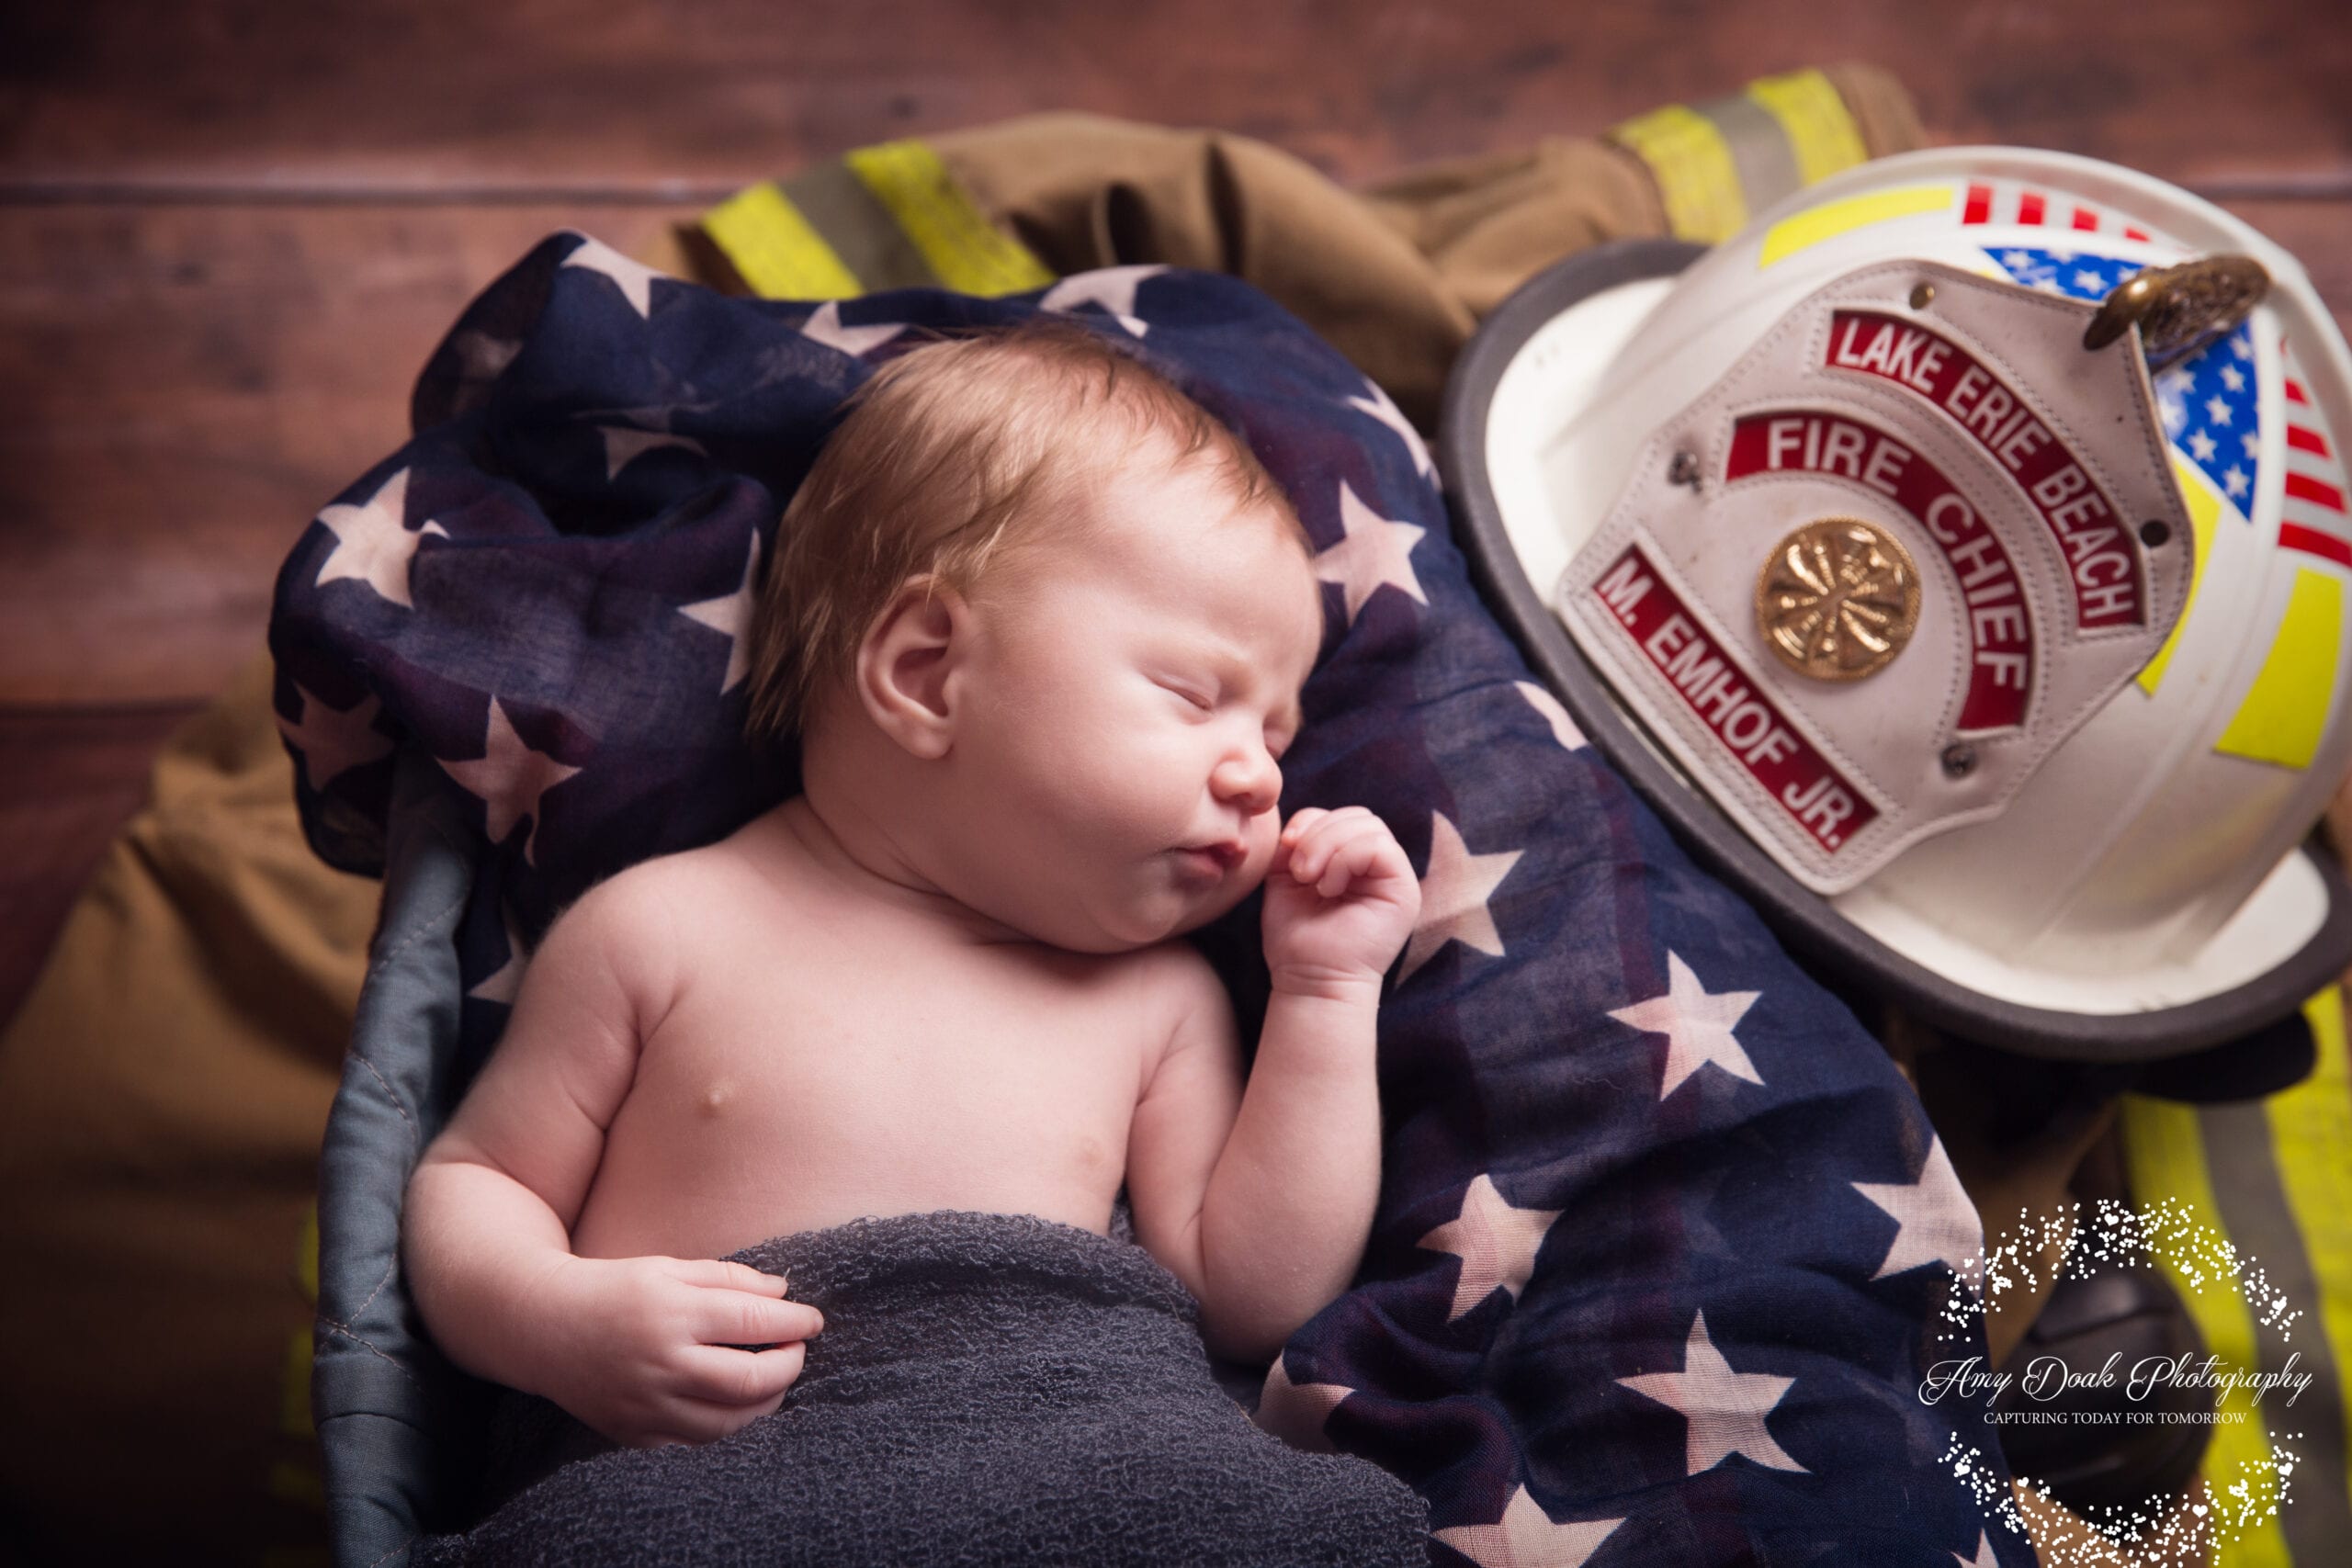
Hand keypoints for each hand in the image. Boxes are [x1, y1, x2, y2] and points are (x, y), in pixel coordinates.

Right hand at [527, 1254, 823, 1447]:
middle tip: (797, 1351)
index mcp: (673, 1312)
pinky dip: (726, 1423)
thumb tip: (784, 1294)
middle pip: (751, 1379)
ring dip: (765, 1401)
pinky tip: (735, 1401)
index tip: (814, 1321)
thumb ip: (730, 1279)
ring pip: (729, 1421)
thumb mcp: (669, 1267)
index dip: (795, 1323)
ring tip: (773, 1379)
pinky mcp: (634, 1433)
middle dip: (788, 1365)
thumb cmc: (613, 1288)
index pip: (756, 1322)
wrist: (542, 1328)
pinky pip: (696, 1440)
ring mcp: (646, 1405)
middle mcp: (661, 1363)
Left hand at [1261, 806, 1421, 998]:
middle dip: (1319, 832)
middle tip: (1299, 870)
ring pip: (1370, 825)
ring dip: (1329, 846)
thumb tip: (1300, 822)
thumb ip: (1296, 842)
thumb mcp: (1285, 877)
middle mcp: (1378, 867)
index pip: (1341, 815)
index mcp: (1352, 860)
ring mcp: (1394, 877)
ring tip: (1312, 880)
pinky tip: (1329, 888)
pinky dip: (1345, 859)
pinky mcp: (1405, 890)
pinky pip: (1379, 846)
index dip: (1311, 821)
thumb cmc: (1297, 937)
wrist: (1309, 979)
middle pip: (1357, 815)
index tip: (1286, 848)